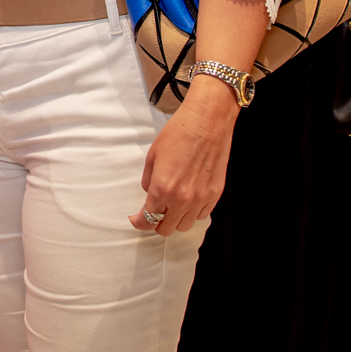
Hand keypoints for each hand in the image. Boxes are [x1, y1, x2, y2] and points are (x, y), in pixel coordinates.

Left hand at [129, 81, 238, 236]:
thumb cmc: (180, 133)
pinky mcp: (214, 195)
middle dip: (156, 222)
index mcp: (162, 189)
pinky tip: (188, 200)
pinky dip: (192, 212)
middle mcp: (182, 199)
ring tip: (171, 206)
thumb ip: (149, 180)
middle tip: (153, 212)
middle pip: (166, 229)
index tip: (136, 219)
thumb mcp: (153, 155)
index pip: (147, 220)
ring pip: (184, 225)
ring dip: (175, 219)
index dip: (139, 222)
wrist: (207, 122)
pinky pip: (201, 215)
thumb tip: (150, 193)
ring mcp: (200, 199)